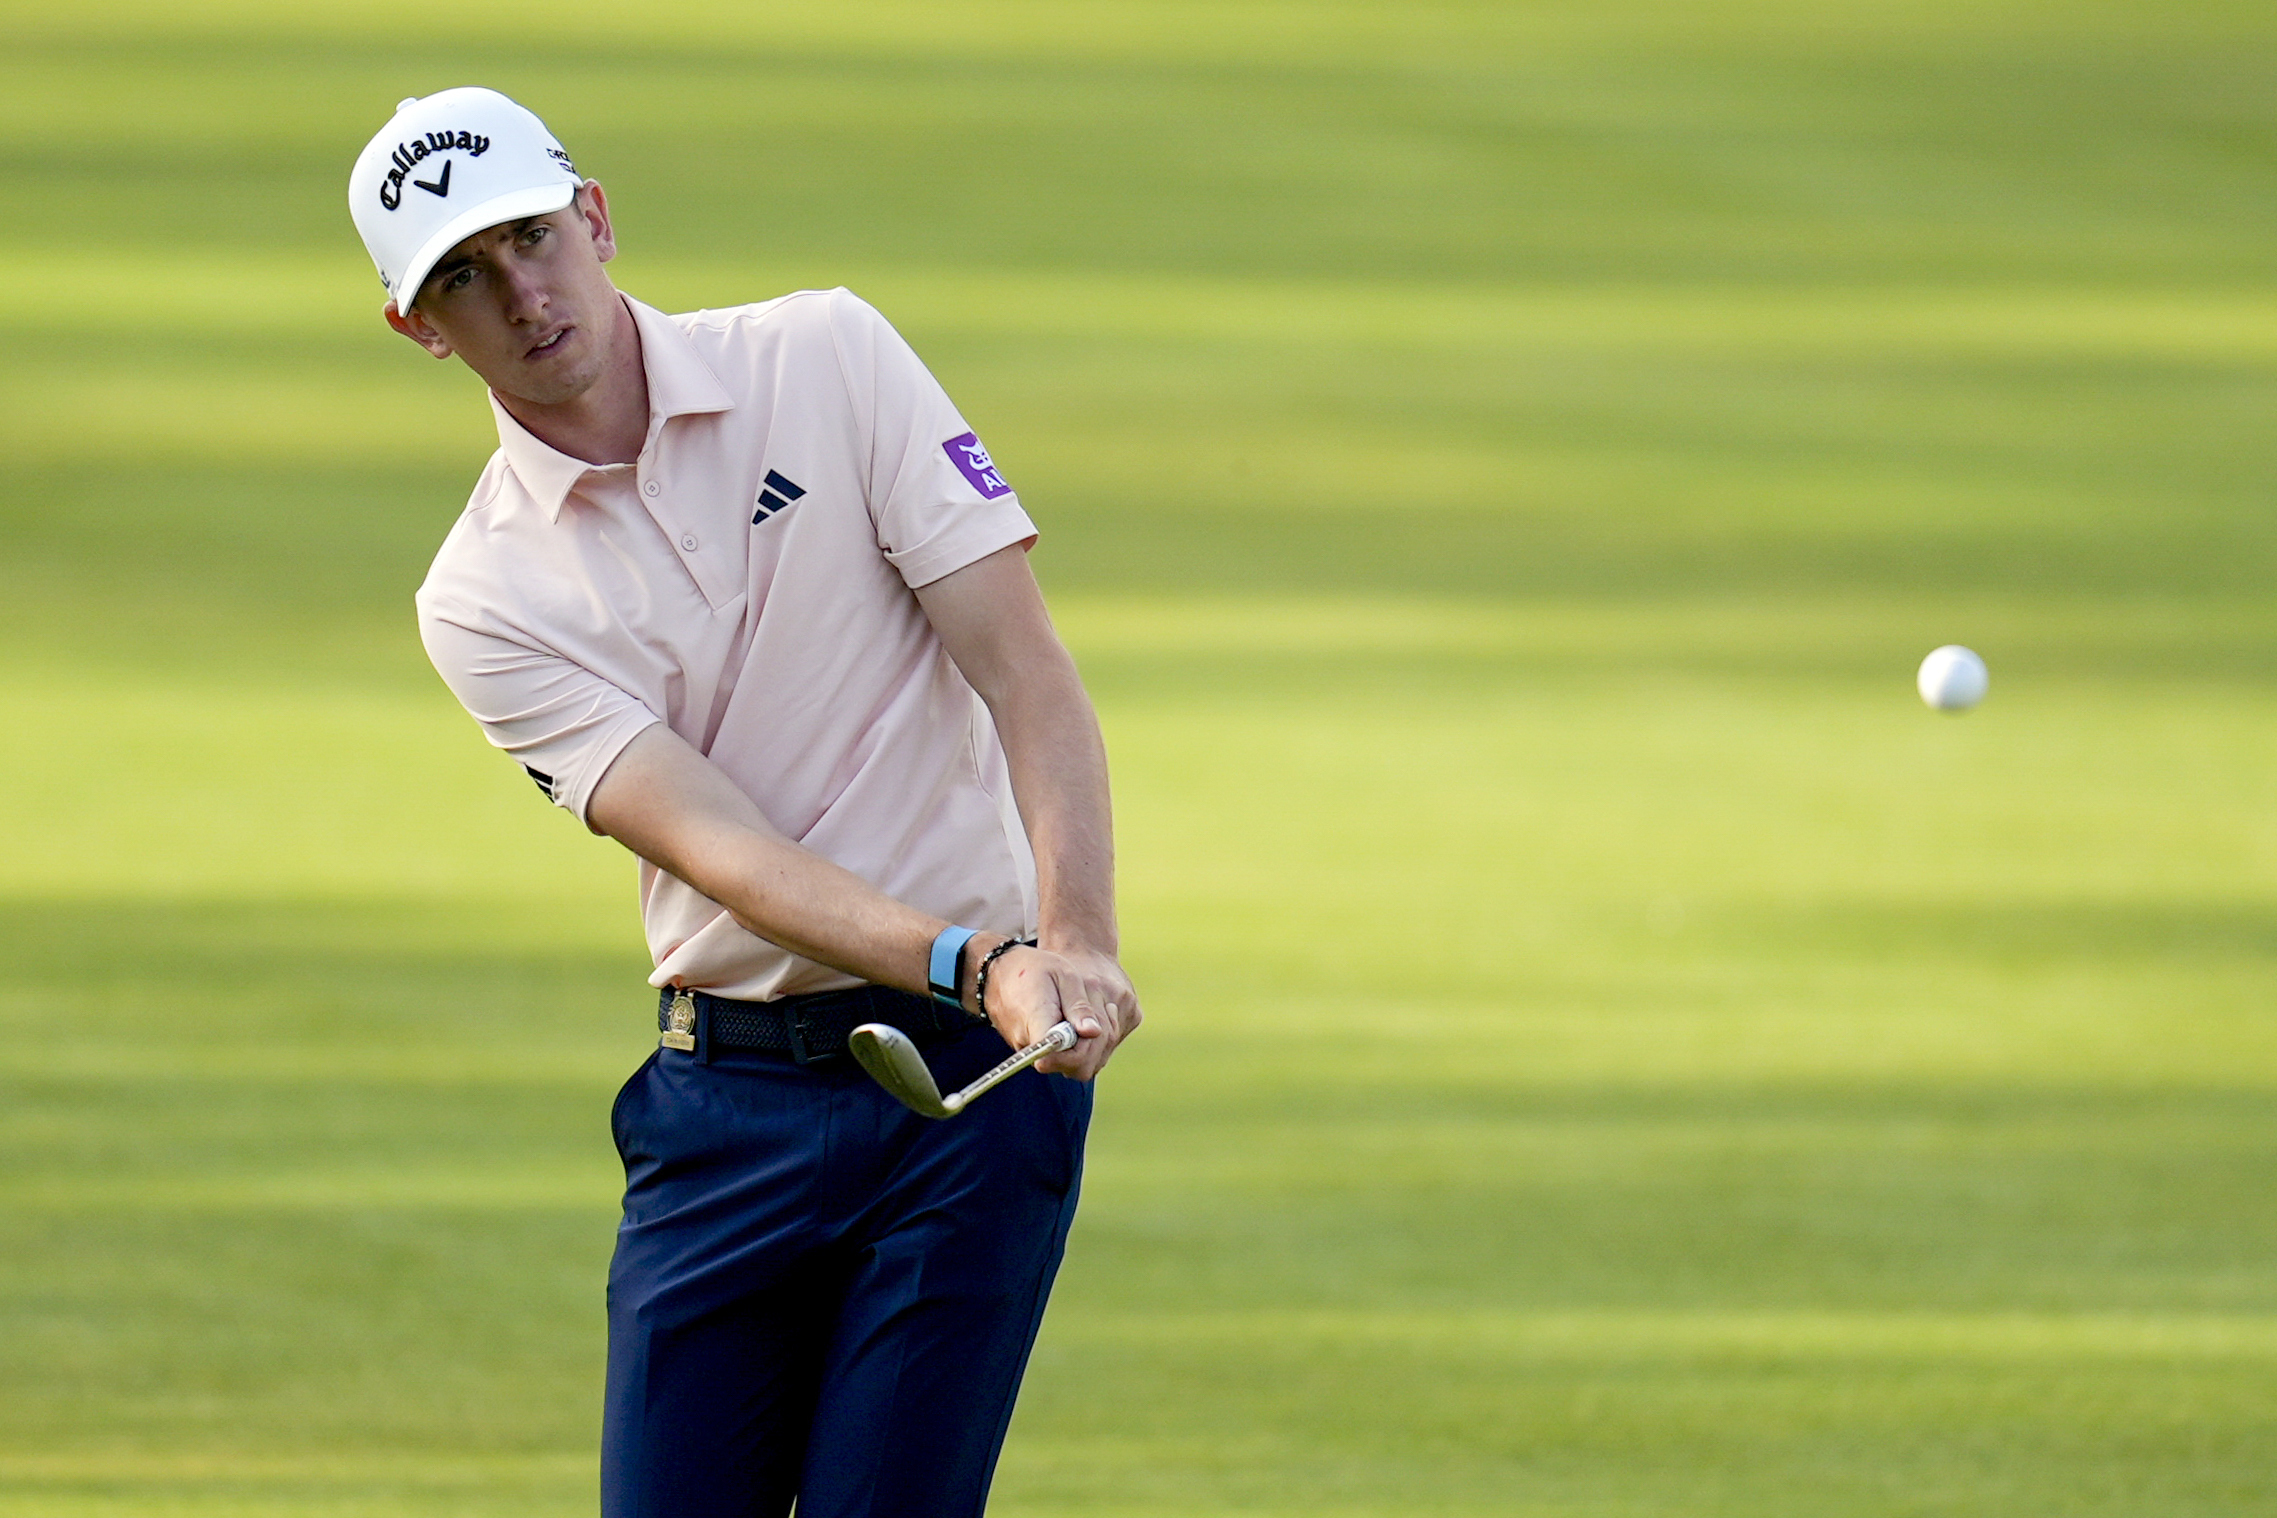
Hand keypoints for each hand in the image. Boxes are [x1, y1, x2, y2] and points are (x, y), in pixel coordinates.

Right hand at [977, 940, 1138, 1080]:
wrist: (997, 974)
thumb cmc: (1031, 970)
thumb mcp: (1062, 975)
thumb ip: (1078, 1005)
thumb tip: (1094, 1032)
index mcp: (1037, 1024)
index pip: (1066, 1056)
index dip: (1087, 1046)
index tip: (1094, 1024)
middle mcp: (1030, 1046)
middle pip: (1076, 1068)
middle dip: (1095, 1046)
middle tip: (1101, 1015)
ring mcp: (1030, 1053)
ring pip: (1073, 1066)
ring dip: (1089, 1045)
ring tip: (1089, 1014)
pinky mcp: (1034, 1053)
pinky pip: (1062, 1059)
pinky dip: (1077, 1045)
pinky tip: (1080, 1020)